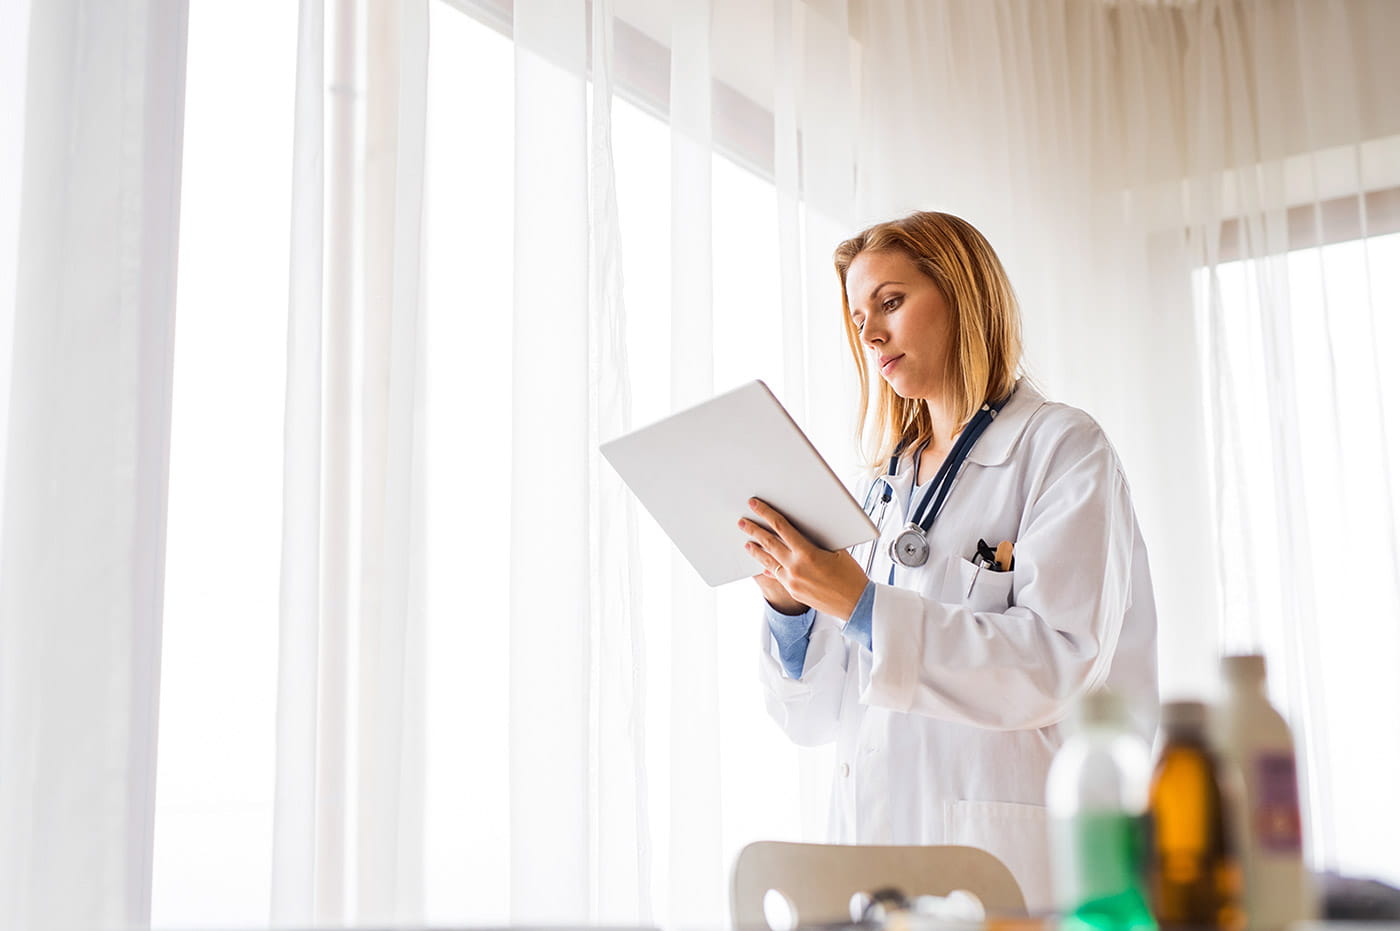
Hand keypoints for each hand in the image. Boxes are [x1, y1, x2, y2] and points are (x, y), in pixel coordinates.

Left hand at [739, 497, 870, 620]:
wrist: (856, 604)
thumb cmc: (851, 576)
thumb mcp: (837, 550)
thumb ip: (817, 540)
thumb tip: (803, 528)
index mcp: (807, 553)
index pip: (781, 528)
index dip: (766, 514)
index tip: (755, 505)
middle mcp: (795, 568)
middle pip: (769, 544)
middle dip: (754, 530)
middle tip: (742, 522)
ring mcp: (792, 581)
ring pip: (769, 562)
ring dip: (756, 551)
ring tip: (747, 543)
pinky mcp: (793, 591)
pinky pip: (777, 576)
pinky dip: (769, 568)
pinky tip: (762, 565)